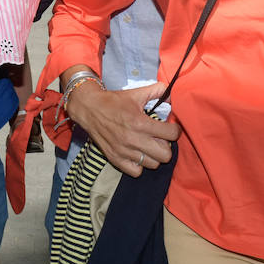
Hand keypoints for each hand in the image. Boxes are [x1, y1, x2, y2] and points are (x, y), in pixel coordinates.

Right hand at [66, 82, 180, 176]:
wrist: (89, 108)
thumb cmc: (114, 101)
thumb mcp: (136, 93)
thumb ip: (156, 91)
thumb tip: (170, 93)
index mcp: (140, 122)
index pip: (171, 134)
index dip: (174, 130)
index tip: (170, 128)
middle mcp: (133, 140)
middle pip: (165, 155)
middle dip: (167, 145)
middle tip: (160, 139)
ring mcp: (124, 151)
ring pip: (153, 164)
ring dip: (154, 155)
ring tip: (149, 146)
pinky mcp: (115, 159)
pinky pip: (136, 172)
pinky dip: (140, 165)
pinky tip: (138, 154)